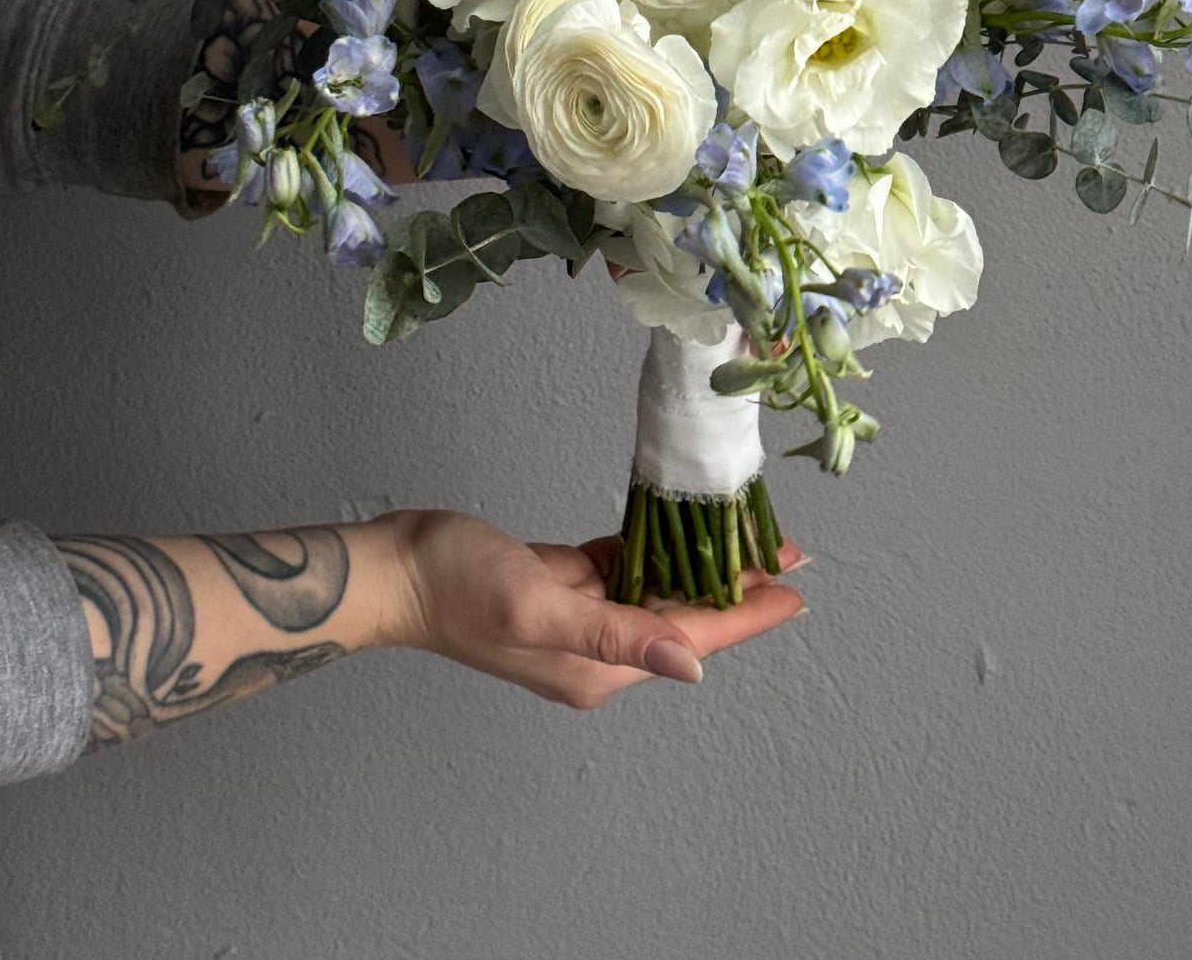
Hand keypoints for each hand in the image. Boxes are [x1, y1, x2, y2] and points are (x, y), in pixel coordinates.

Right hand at [382, 509, 806, 708]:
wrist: (396, 568)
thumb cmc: (456, 586)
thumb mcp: (538, 605)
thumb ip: (616, 635)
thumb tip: (691, 666)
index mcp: (595, 667)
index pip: (690, 638)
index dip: (746, 614)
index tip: (796, 589)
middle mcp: (595, 650)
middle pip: (682, 614)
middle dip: (735, 582)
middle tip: (785, 545)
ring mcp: (579, 617)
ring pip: (658, 589)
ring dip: (700, 561)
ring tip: (749, 531)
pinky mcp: (562, 583)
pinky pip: (624, 568)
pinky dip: (656, 547)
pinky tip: (684, 524)